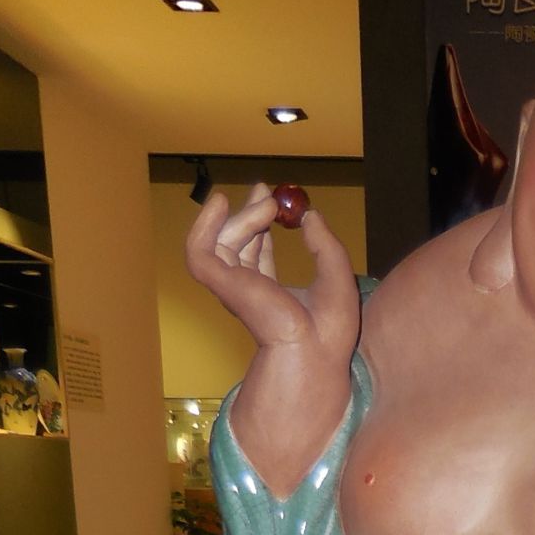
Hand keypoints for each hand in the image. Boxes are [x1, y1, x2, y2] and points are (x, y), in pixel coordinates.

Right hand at [184, 182, 358, 360]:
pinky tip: (221, 201)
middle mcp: (247, 292)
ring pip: (223, 242)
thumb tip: (311, 216)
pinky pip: (199, 250)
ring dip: (243, 218)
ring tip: (268, 204)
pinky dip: (204, 224)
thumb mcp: (335, 272)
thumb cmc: (330, 326)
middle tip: (265, 190)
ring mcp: (232, 289)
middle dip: (248, 214)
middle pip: (238, 245)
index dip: (260, 226)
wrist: (316, 345)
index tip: (271, 201)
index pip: (256, 255)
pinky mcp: (221, 285)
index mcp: (269, 295)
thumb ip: (324, 243)